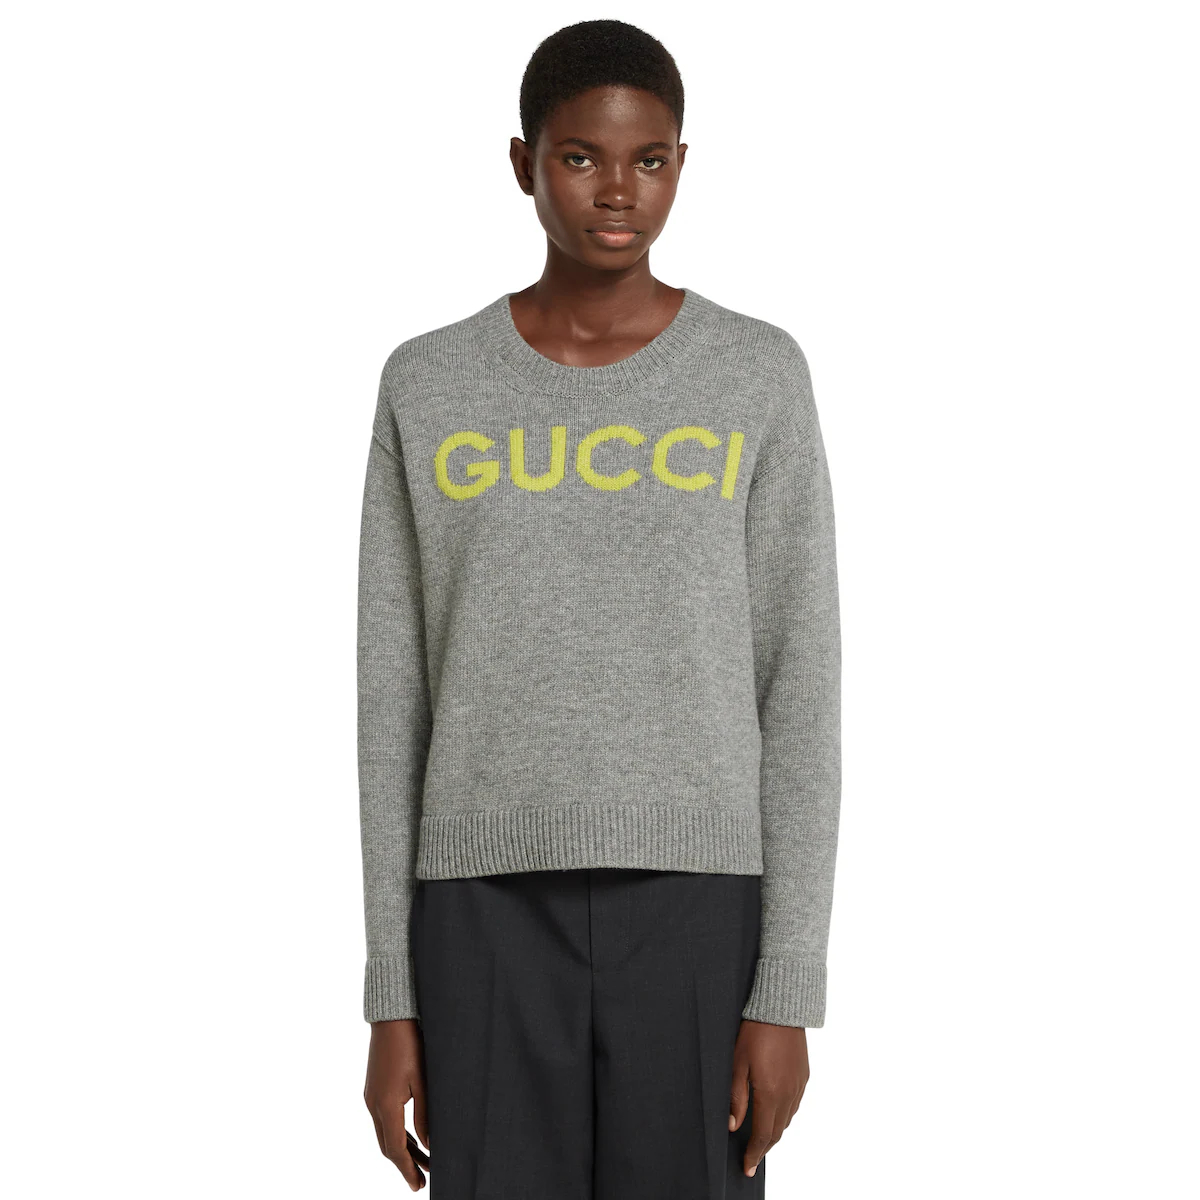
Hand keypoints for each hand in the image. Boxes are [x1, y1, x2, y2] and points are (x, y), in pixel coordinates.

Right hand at [364, 1019, 430, 1190]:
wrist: (391, 1017)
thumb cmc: (411, 1044)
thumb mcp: (423, 1081)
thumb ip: (425, 1115)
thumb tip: (429, 1145)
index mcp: (386, 1105)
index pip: (396, 1149)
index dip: (407, 1170)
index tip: (418, 1185)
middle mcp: (374, 1104)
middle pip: (387, 1146)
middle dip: (404, 1165)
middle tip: (421, 1180)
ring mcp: (371, 1096)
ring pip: (384, 1133)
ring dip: (401, 1150)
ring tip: (422, 1161)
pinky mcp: (373, 1088)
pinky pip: (383, 1120)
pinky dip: (396, 1133)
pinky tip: (411, 1137)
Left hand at [728, 1019, 808, 1177]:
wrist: (781, 1009)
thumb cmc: (755, 1032)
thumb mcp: (737, 1063)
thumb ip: (736, 1097)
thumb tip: (733, 1125)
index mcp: (771, 1093)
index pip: (762, 1135)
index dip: (754, 1154)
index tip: (747, 1167)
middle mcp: (789, 1094)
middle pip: (777, 1132)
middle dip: (764, 1149)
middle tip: (752, 1159)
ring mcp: (799, 1085)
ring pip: (787, 1120)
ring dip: (774, 1132)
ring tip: (760, 1139)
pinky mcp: (804, 1076)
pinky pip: (795, 1104)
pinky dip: (784, 1116)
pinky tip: (774, 1113)